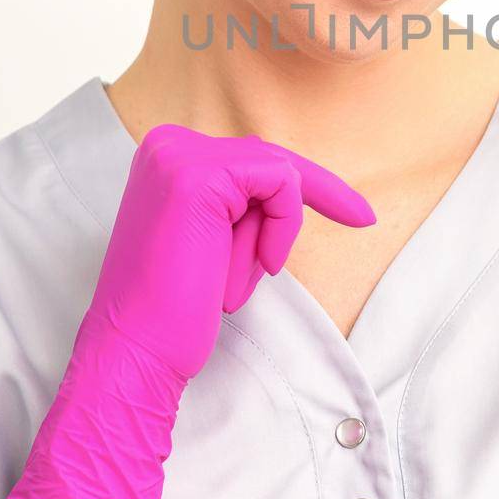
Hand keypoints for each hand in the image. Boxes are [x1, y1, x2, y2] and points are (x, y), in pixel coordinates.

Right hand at [4, 125, 374, 498]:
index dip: (308, 189)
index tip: (363, 216)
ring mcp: (178, 156)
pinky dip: (282, 226)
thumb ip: (238, 203)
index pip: (254, 160)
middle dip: (283, 221)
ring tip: (228, 282)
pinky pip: (280, 182)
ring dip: (271, 235)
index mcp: (165, 157)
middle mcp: (167, 145)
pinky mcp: (197, 175)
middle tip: (294, 254)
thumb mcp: (212, 239)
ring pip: (278, 173)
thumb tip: (288, 181)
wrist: (135, 353)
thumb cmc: (175, 310)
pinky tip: (258, 265)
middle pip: (270, 162)